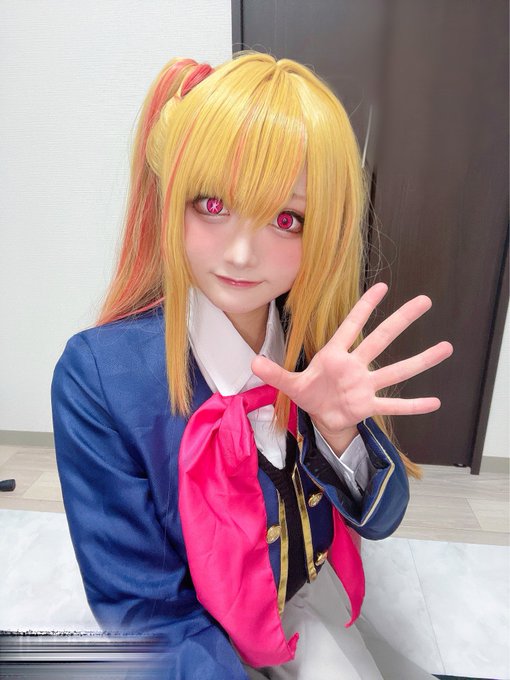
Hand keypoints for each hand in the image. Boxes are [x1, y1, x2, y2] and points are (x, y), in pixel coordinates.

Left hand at [251, 282, 453, 436]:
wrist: (321, 417)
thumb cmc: (310, 393)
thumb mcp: (289, 383)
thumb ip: (274, 372)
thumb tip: (252, 362)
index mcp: (334, 355)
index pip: (351, 325)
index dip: (364, 306)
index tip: (382, 286)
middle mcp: (354, 366)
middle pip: (380, 339)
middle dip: (400, 320)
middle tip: (424, 301)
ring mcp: (364, 385)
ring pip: (395, 370)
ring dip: (420, 360)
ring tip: (445, 347)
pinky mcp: (368, 405)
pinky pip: (393, 404)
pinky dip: (412, 405)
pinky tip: (435, 402)